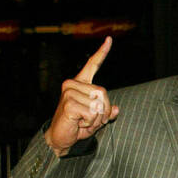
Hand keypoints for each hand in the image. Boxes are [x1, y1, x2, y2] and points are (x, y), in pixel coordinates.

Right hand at [44, 36, 119, 155]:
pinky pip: (92, 113)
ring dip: (96, 119)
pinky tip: (78, 122)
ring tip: (82, 121)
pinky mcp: (69, 103)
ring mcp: (69, 92)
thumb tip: (117, 110)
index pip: (92, 64)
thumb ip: (106, 112)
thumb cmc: (77, 126)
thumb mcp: (96, 119)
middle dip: (103, 111)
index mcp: (80, 84)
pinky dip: (90, 123)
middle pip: (103, 93)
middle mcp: (73, 84)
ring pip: (99, 104)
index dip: (102, 53)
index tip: (109, 39)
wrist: (61, 138)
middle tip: (90, 120)